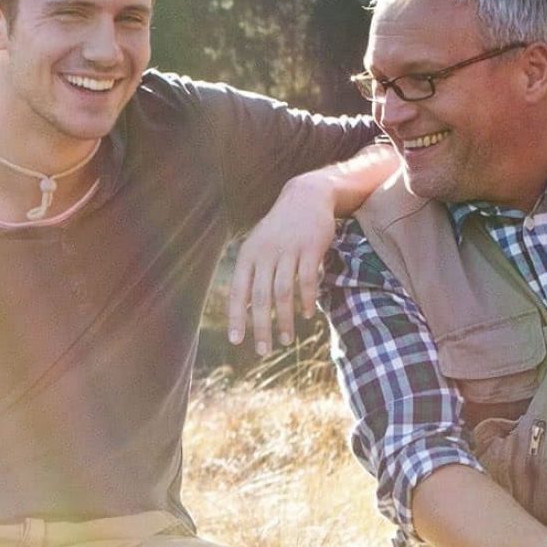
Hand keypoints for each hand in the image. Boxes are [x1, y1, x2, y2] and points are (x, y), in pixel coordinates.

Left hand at [227, 145, 396, 352]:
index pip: (238, 291)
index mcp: (248, 254)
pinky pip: (307, 281)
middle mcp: (266, 253)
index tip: (236, 340)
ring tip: (285, 340)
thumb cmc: (280, 228)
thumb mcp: (259, 245)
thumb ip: (251, 273)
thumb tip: (245, 308)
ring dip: (284, 319)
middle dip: (261, 326)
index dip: (236, 316)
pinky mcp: (311, 248)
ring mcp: (288, 250)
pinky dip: (306, 300)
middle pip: (261, 297)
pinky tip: (306, 315)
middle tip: (263, 350)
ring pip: (284, 292)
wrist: (306, 196)